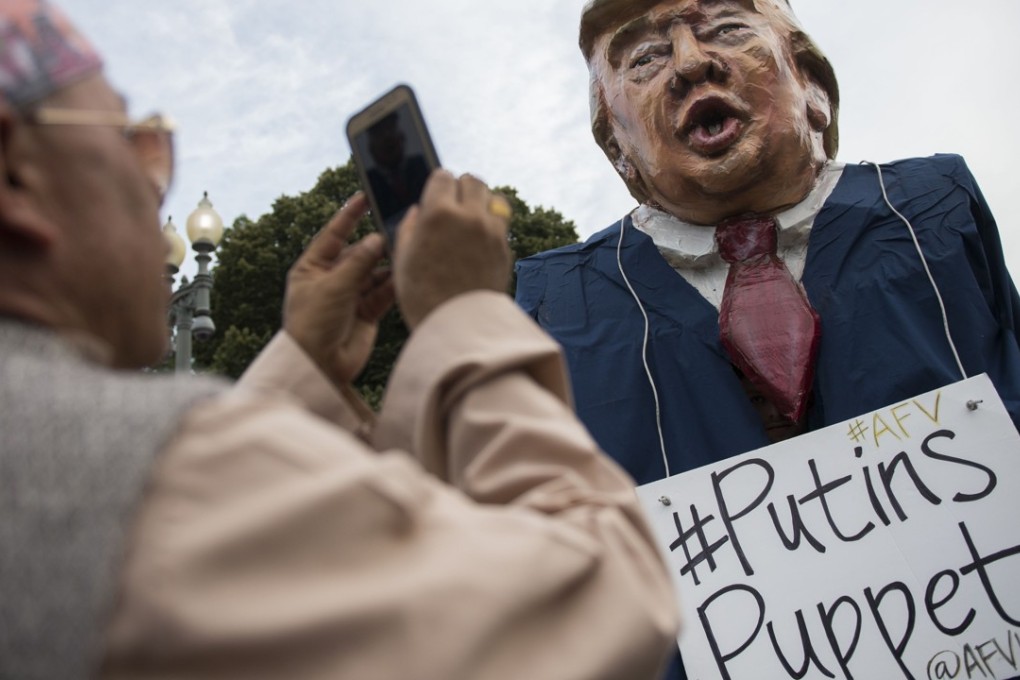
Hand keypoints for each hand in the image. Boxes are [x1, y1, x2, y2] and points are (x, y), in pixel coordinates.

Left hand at [284, 193, 393, 385]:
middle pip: (359, 253)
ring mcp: (351, 295)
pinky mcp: (368, 311)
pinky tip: (406, 274)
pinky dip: (394, 284)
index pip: (332, 234)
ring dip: (388, 265)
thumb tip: (377, 239)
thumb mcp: (333, 286)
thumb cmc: (313, 324)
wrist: (320, 366)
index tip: (364, 197)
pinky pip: (384, 292)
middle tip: (397, 229)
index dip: (348, 216)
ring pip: (375, 272)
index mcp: (313, 267)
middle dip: (375, 244)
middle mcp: (332, 278)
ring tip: (406, 253)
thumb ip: (358, 262)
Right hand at [394, 171, 511, 328]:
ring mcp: (492, 231)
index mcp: (438, 215)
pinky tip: (479, 238)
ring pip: (493, 197)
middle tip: (453, 205)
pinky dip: (491, 222)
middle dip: (461, 188)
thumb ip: (409, 228)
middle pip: (472, 181)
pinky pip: (501, 221)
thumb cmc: (422, 296)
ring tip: (470, 219)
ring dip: (481, 202)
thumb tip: (418, 211)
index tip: (434, 195)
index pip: (443, 176)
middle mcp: (469, 217)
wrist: (458, 327)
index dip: (437, 185)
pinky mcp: (505, 247)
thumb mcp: (402, 260)